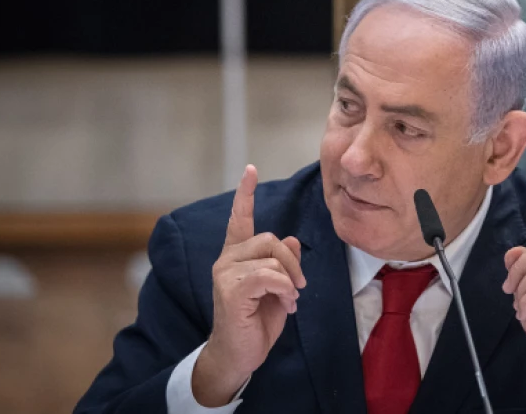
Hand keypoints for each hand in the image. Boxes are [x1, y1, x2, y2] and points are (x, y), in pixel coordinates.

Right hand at [192, 165, 306, 406]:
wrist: (239, 356)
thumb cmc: (257, 323)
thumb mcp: (278, 289)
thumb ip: (283, 264)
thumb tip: (291, 239)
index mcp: (236, 256)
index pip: (240, 219)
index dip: (245, 194)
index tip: (250, 169)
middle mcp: (227, 260)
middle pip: (270, 238)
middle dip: (292, 262)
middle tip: (299, 288)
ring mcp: (226, 273)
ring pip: (272, 257)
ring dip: (291, 280)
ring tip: (290, 302)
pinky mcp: (232, 289)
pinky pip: (270, 275)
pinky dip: (286, 289)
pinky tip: (286, 305)